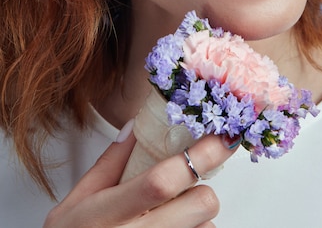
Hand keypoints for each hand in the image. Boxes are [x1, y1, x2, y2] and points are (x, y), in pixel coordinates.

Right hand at [43, 132, 238, 226]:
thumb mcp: (77, 200)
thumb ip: (109, 162)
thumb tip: (136, 126)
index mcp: (108, 213)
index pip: (161, 181)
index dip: (198, 156)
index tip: (221, 135)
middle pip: (200, 204)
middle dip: (201, 188)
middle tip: (184, 185)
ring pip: (206, 226)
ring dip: (196, 217)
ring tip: (169, 216)